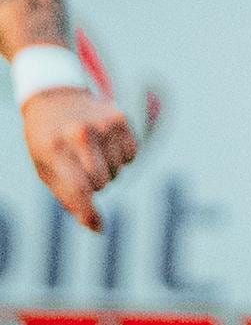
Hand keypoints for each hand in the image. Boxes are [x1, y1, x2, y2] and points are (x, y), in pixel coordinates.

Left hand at [19, 83, 133, 231]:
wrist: (54, 97)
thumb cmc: (47, 140)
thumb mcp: (45, 167)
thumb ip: (68, 198)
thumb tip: (96, 227)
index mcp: (53, 148)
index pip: (79, 187)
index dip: (89, 211)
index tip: (97, 226)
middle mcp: (80, 133)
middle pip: (101, 182)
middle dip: (93, 184)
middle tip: (79, 169)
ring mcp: (102, 125)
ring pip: (118, 171)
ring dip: (107, 170)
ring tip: (90, 153)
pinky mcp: (120, 119)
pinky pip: (131, 156)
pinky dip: (120, 157)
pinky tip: (104, 144)